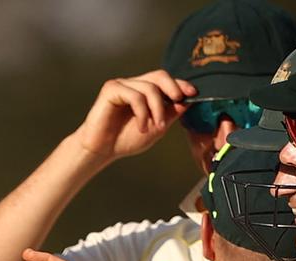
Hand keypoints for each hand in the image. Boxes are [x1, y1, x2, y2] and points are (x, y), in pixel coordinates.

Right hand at [74, 70, 194, 160]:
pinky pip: (135, 95)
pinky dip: (142, 112)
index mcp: (145, 92)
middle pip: (160, 75)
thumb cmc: (125, 140)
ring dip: (157, 110)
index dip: (181, 85)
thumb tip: (187, 101)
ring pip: (149, 88)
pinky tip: (141, 126)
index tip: (193, 93)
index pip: (166, 81)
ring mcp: (122, 85)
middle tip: (178, 102)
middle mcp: (134, 85)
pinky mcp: (111, 89)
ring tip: (155, 128)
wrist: (102, 150)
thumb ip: (170, 113)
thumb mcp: (156, 128)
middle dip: (173, 88)